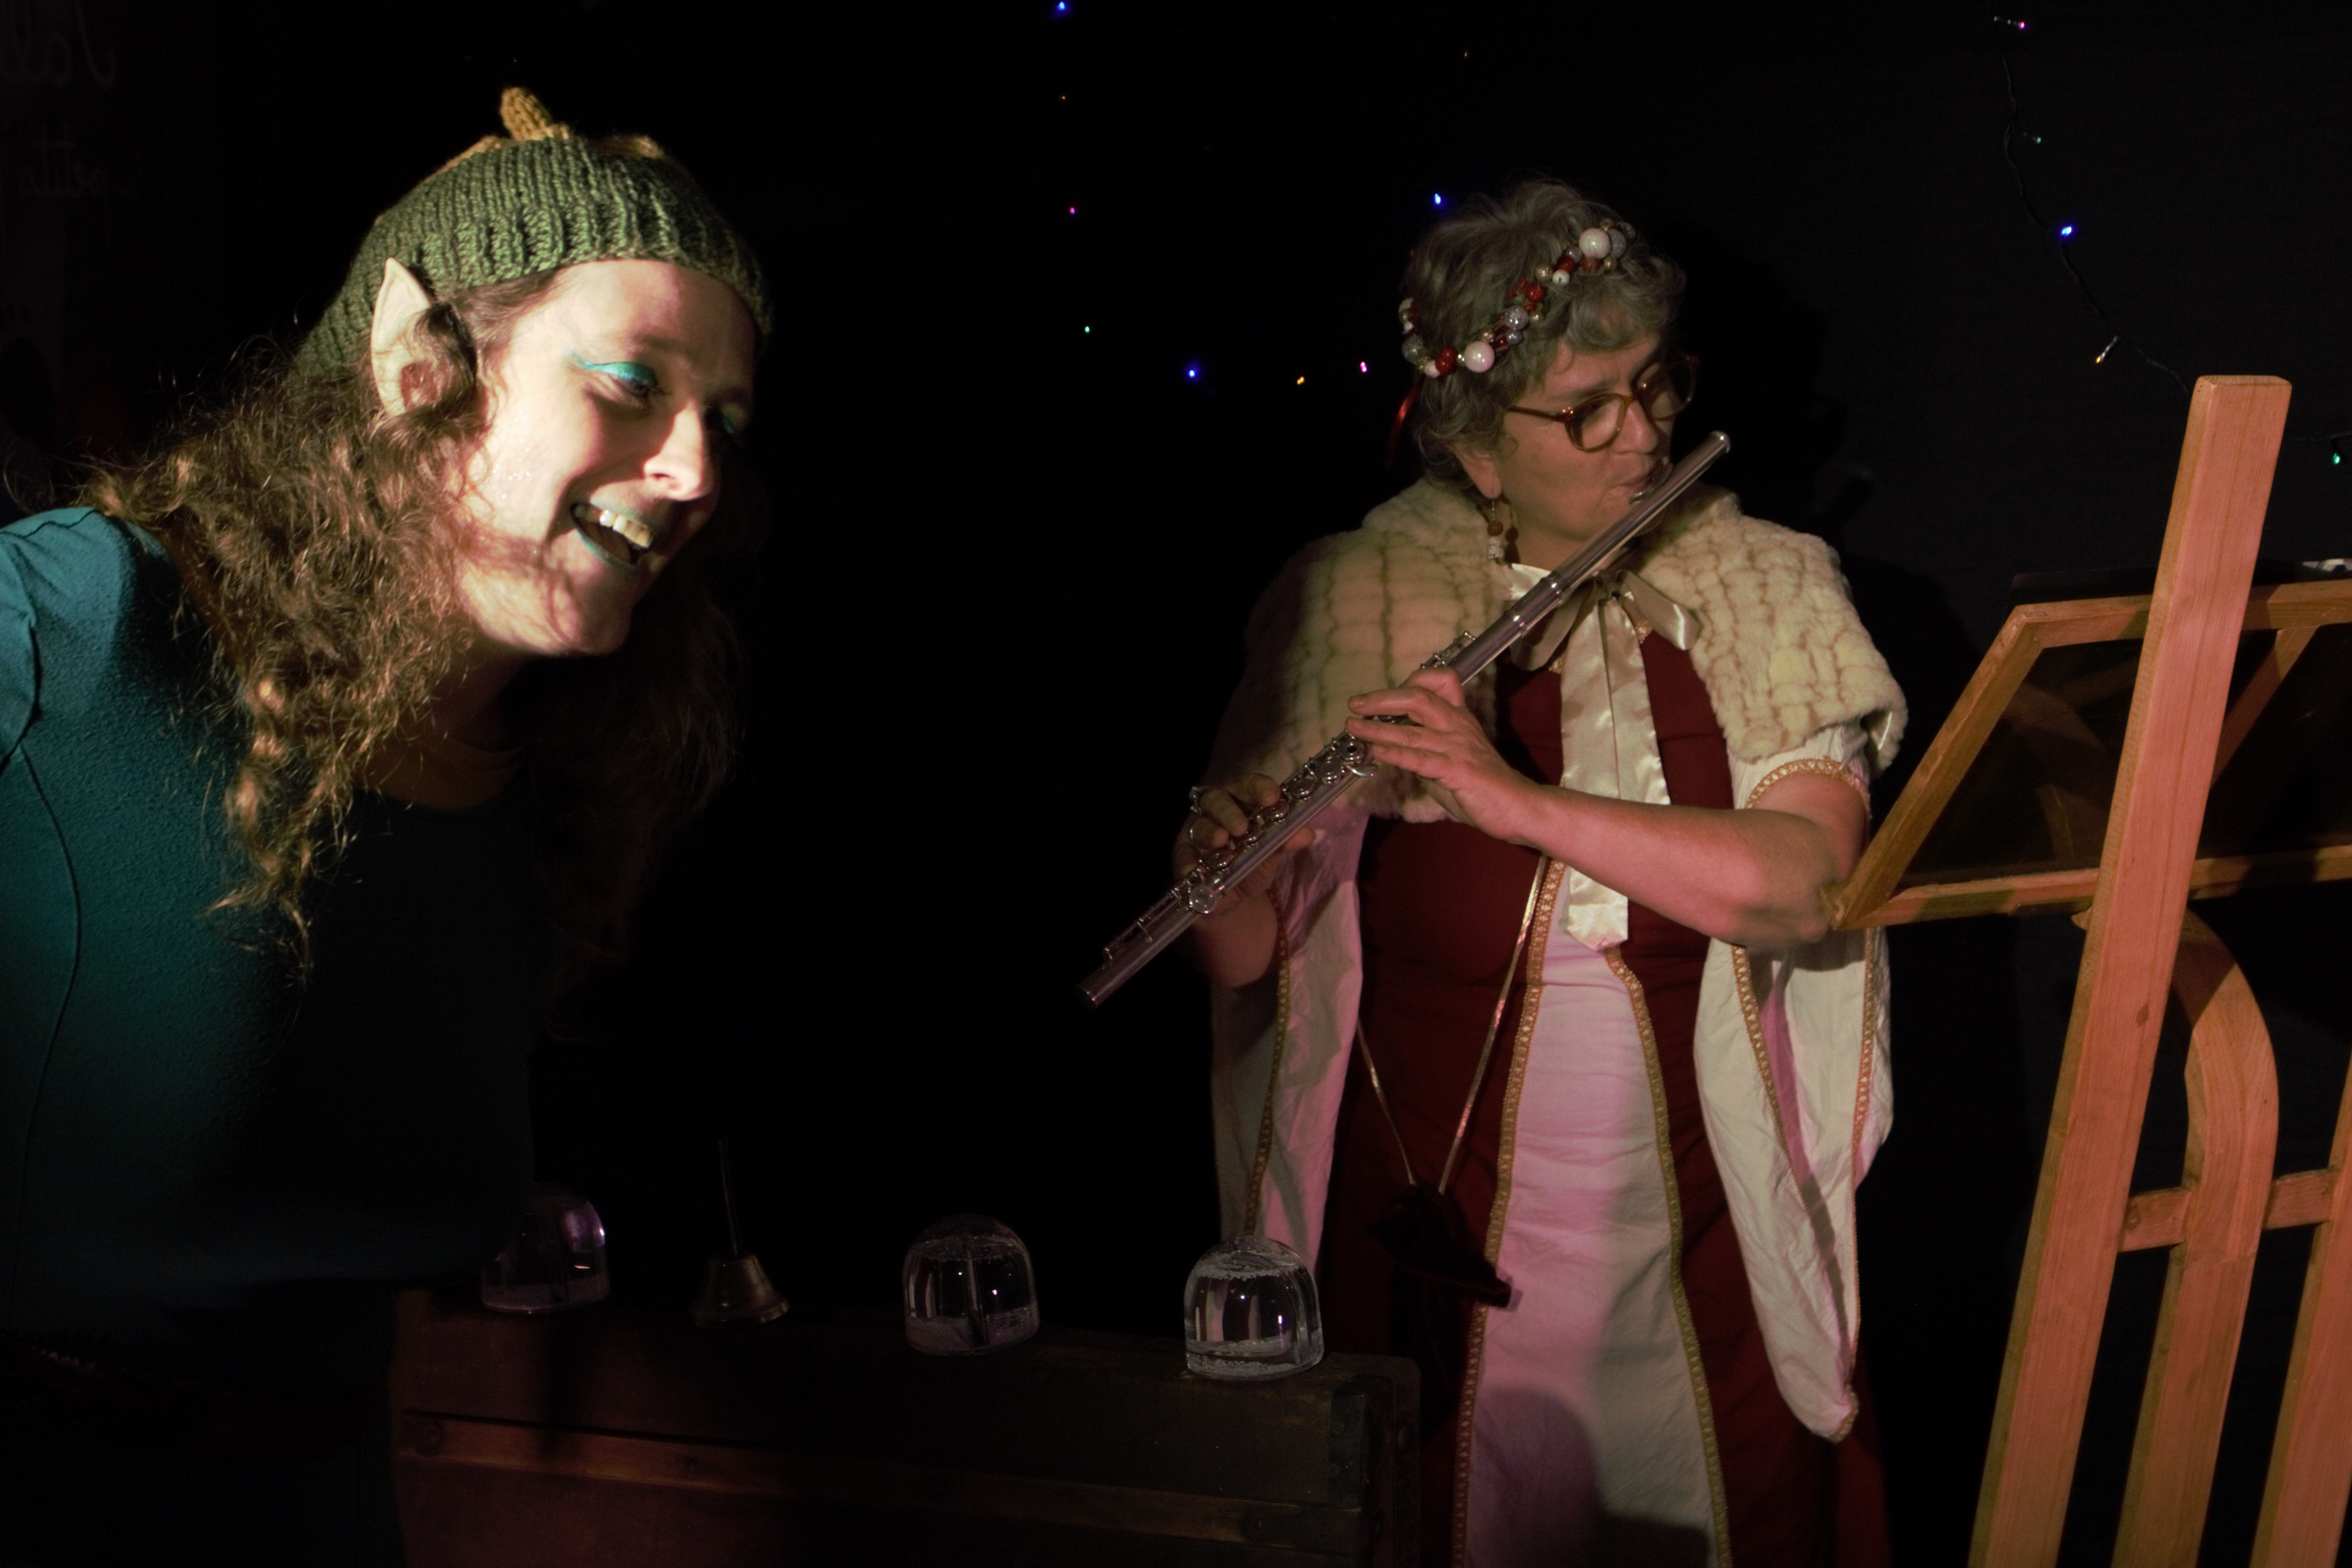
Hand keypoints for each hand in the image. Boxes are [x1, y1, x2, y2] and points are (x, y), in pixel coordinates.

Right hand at [1173, 773, 1317, 918]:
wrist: (1235, 898)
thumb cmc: (1253, 865)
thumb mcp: (1271, 856)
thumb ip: (1285, 843)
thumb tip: (1306, 834)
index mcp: (1243, 802)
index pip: (1250, 786)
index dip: (1260, 788)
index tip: (1271, 798)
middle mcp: (1218, 811)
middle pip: (1218, 799)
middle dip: (1229, 812)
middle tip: (1241, 827)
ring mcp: (1198, 830)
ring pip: (1200, 824)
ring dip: (1210, 832)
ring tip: (1220, 842)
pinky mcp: (1184, 852)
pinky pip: (1183, 853)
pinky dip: (1188, 861)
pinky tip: (1194, 869)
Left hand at [1345, 668, 1541, 842]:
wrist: (1517, 807)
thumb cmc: (1482, 787)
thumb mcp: (1450, 761)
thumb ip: (1425, 750)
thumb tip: (1395, 747)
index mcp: (1459, 718)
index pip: (1441, 682)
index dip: (1410, 682)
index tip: (1383, 695)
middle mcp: (1458, 726)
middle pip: (1418, 698)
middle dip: (1383, 699)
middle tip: (1355, 705)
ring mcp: (1458, 746)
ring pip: (1412, 731)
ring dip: (1378, 729)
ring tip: (1354, 728)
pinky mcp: (1458, 770)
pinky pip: (1422, 759)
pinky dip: (1397, 753)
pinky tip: (1377, 752)